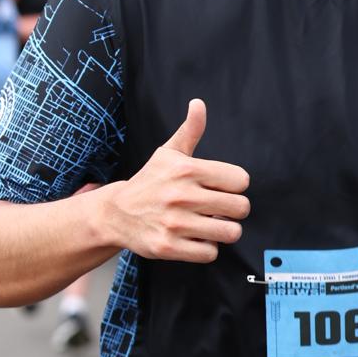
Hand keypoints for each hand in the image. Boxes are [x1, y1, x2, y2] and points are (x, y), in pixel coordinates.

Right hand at [99, 99, 249, 263]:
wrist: (116, 213)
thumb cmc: (150, 182)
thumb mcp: (168, 153)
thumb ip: (190, 130)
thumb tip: (199, 104)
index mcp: (186, 169)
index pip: (241, 180)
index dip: (235, 186)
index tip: (221, 188)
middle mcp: (181, 195)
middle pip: (240, 208)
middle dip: (233, 210)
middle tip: (219, 209)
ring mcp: (174, 223)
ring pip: (229, 233)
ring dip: (223, 231)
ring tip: (210, 224)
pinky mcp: (168, 247)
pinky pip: (209, 253)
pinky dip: (206, 248)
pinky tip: (195, 238)